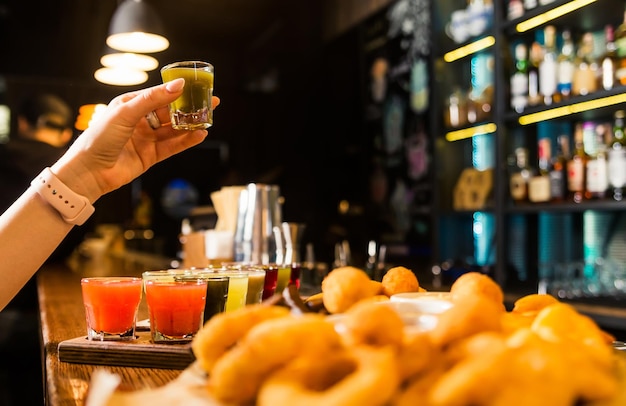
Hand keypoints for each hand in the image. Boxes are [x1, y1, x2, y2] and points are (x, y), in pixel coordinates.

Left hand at [52, 79, 219, 201]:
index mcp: (130, 104)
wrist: (89, 172)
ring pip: (174, 129)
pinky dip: (187, 141)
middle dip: (190, 108)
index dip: (179, 90)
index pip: (160, 94)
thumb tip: (178, 85)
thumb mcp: (126, 112)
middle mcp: (140, 120)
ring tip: (208, 119)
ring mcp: (146, 138)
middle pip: (171, 112)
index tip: (198, 86)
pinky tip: (200, 135)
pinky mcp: (151, 156)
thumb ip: (154, 99)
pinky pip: (173, 146)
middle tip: (211, 103)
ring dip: (191, 125)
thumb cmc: (99, 137)